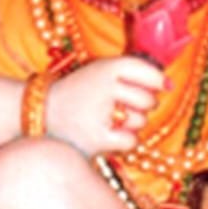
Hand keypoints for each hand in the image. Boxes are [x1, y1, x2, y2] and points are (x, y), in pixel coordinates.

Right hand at [45, 56, 164, 156]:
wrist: (40, 111)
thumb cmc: (77, 91)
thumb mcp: (99, 69)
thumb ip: (132, 71)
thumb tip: (168, 84)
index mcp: (105, 67)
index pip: (146, 70)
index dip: (158, 79)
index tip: (162, 85)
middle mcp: (104, 87)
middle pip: (148, 99)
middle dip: (143, 104)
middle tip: (123, 105)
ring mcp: (100, 113)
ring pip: (141, 121)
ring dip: (132, 123)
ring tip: (112, 119)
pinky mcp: (97, 138)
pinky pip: (131, 141)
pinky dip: (125, 140)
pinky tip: (111, 134)